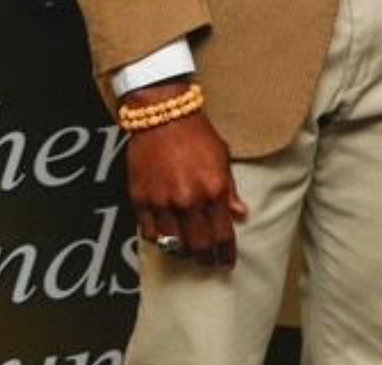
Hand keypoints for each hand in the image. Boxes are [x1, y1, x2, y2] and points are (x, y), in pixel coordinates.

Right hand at [125, 86, 247, 269]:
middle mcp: (188, 200)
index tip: (227, 263)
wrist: (163, 117)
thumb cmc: (196, 134)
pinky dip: (159, 240)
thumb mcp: (222, 158)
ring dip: (183, 252)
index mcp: (213, 190)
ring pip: (173, 243)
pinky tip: (166, 239)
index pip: (222, 234)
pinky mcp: (141, 201)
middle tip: (209, 264)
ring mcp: (162, 203)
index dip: (226, 252)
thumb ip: (230, 190)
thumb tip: (241, 213)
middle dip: (206, 258)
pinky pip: (150, 233)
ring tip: (189, 253)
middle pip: (198, 245)